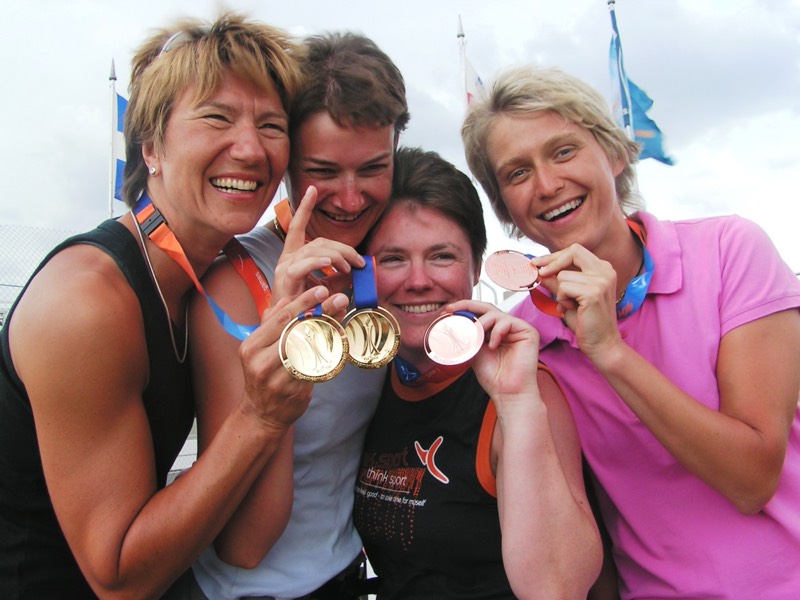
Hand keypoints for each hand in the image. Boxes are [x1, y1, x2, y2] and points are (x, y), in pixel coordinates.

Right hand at [238, 285, 349, 430]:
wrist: (261, 414)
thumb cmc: (263, 375)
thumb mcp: (259, 348)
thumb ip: (272, 324)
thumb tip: (286, 299)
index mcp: (251, 346)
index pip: (280, 319)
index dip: (303, 302)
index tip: (322, 289)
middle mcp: (260, 362)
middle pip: (297, 330)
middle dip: (321, 312)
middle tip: (340, 298)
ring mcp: (277, 379)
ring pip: (309, 349)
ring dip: (329, 331)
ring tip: (343, 318)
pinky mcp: (293, 391)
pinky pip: (316, 368)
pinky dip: (329, 354)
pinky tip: (340, 343)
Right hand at [272, 186, 364, 300]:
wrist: (287, 330)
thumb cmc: (306, 309)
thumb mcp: (327, 289)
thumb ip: (340, 278)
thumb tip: (357, 270)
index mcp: (294, 257)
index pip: (299, 227)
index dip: (304, 207)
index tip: (312, 189)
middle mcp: (287, 259)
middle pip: (318, 241)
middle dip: (343, 248)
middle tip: (359, 262)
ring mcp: (284, 268)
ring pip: (314, 250)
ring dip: (337, 257)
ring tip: (350, 268)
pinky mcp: (285, 280)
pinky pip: (301, 266)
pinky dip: (317, 262)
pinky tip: (330, 263)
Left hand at [445, 299, 540, 401]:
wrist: (507, 392)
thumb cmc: (493, 376)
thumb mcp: (473, 350)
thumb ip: (468, 334)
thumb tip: (453, 319)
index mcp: (494, 331)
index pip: (480, 313)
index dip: (464, 309)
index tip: (448, 311)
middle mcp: (507, 327)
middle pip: (487, 307)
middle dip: (467, 306)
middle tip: (452, 310)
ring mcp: (518, 329)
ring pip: (495, 313)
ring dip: (480, 324)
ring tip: (475, 339)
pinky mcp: (529, 332)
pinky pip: (508, 322)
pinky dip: (496, 332)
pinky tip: (492, 347)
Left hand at [532, 245, 622, 358]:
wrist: (601, 343)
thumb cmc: (586, 322)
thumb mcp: (568, 296)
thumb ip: (556, 282)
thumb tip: (539, 270)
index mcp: (602, 269)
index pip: (576, 251)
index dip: (555, 256)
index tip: (538, 263)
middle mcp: (605, 271)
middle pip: (573, 251)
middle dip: (552, 261)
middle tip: (539, 273)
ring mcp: (601, 280)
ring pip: (563, 274)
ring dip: (559, 292)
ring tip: (569, 305)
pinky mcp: (594, 292)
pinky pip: (564, 287)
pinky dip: (562, 299)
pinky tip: (570, 309)